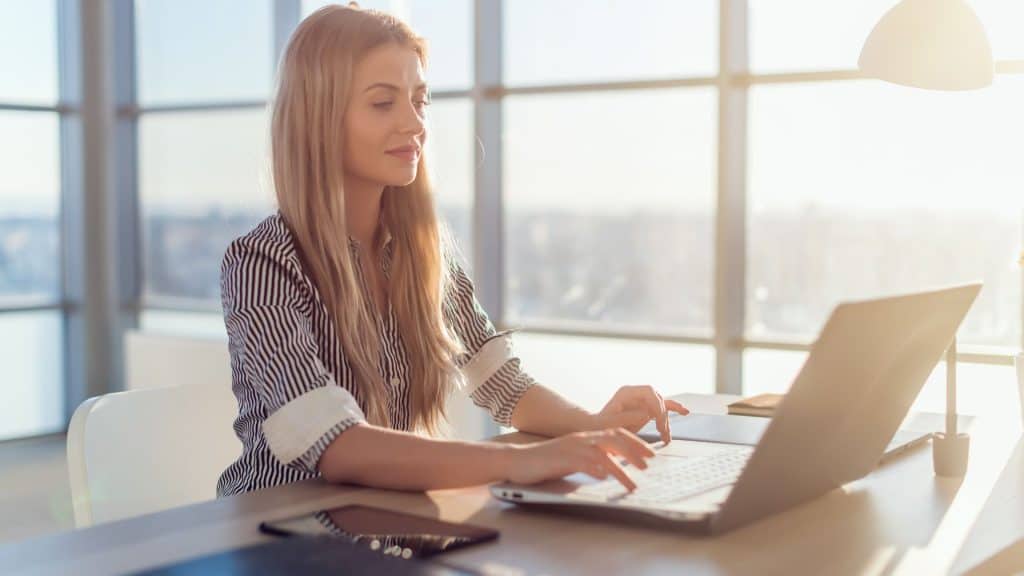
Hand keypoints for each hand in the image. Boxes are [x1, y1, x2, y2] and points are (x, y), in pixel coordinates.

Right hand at [503, 428, 655, 490]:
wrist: (517, 460)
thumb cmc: (545, 461)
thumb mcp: (572, 458)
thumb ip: (590, 459)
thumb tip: (610, 469)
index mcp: (585, 437)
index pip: (616, 434)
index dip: (635, 443)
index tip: (650, 454)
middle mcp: (581, 439)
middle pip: (614, 439)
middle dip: (634, 452)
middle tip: (648, 465)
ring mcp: (571, 447)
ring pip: (602, 453)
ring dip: (621, 469)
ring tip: (632, 484)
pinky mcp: (561, 458)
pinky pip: (582, 462)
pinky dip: (595, 469)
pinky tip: (604, 478)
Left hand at [595, 386, 688, 443]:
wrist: (596, 432)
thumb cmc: (600, 428)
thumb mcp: (610, 424)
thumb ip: (627, 417)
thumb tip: (646, 413)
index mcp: (626, 392)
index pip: (649, 391)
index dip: (657, 404)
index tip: (658, 421)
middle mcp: (635, 394)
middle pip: (658, 399)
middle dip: (662, 415)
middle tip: (662, 431)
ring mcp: (641, 401)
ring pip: (662, 406)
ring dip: (666, 420)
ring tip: (666, 435)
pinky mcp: (646, 409)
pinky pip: (662, 407)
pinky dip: (673, 409)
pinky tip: (685, 411)